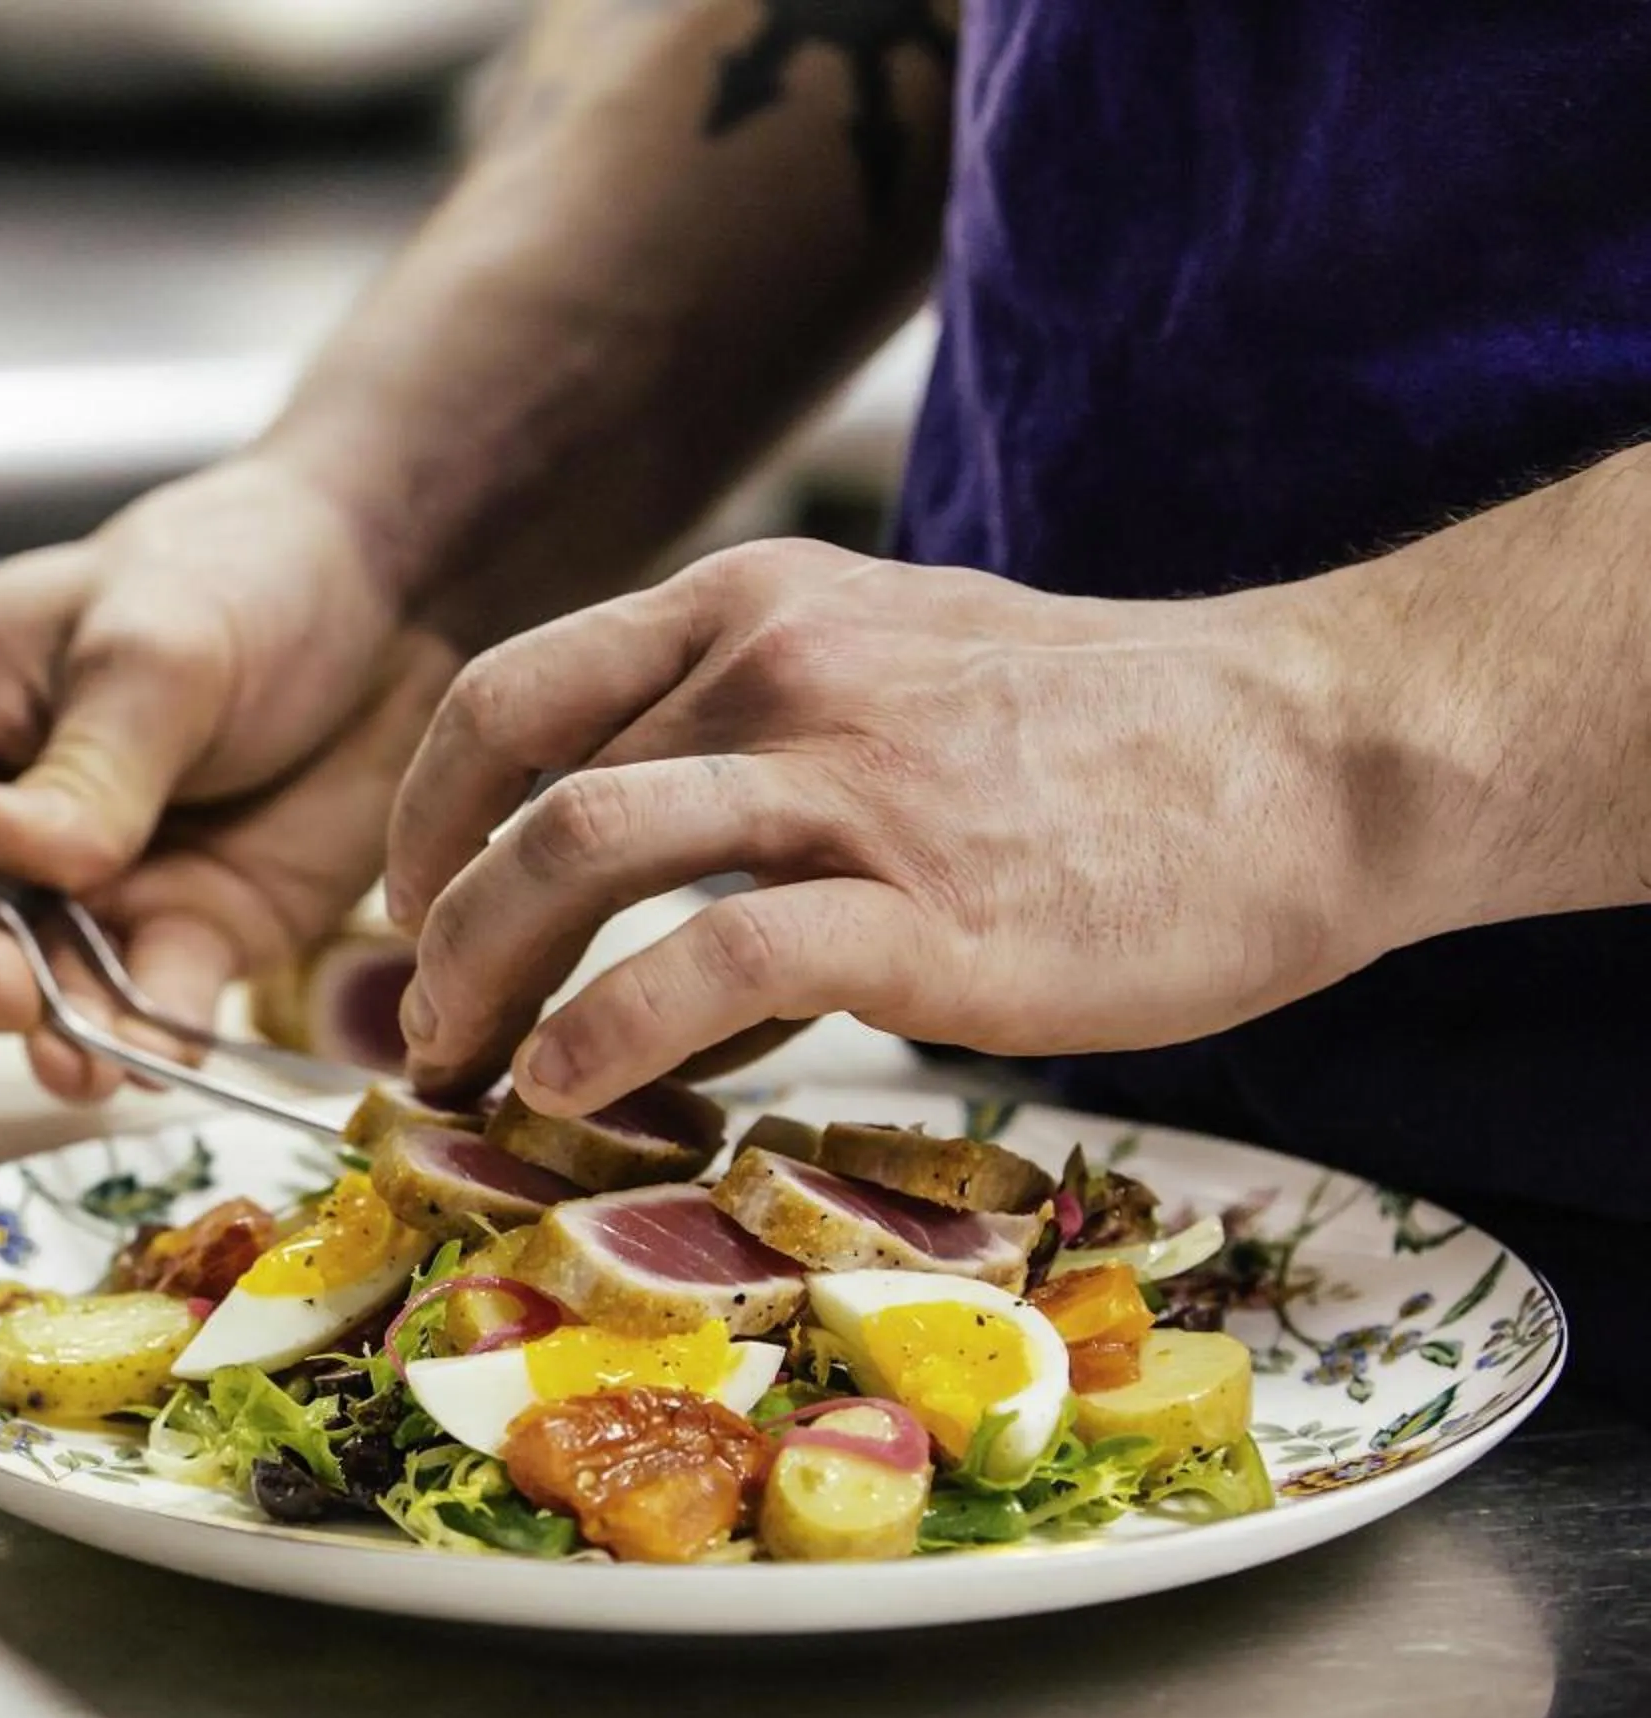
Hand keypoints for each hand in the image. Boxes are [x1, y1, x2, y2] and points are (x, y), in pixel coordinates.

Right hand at [0, 456, 449, 1099]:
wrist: (392, 601)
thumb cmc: (230, 574)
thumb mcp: (150, 644)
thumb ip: (82, 765)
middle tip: (2, 983)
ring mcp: (76, 907)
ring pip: (25, 1004)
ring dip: (46, 1035)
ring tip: (80, 1058)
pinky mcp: (181, 946)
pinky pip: (146, 1016)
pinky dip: (147, 1042)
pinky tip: (160, 1054)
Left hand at [386, 539, 1418, 1112]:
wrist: (1324, 750)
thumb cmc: (1112, 742)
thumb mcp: (902, 678)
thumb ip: (756, 761)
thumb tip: (634, 919)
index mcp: (761, 605)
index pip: (516, 693)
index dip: (428, 810)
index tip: (414, 903)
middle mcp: (780, 666)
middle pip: (520, 785)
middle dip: (436, 922)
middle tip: (423, 1026)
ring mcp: (851, 781)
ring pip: (581, 853)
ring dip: (485, 977)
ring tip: (468, 1068)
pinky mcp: (923, 907)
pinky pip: (709, 966)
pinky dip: (608, 1036)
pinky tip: (574, 1091)